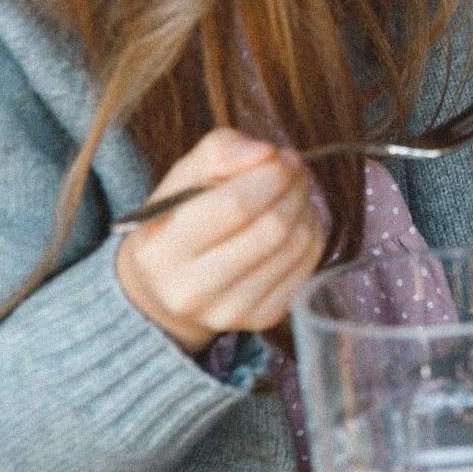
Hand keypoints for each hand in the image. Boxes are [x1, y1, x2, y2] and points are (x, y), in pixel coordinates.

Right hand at [114, 129, 324, 353]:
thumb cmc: (176, 224)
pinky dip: (310, 234)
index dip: (268, 174)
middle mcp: (192, 291)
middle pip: (272, 227)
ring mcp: (229, 311)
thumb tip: (261, 152)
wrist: (164, 291)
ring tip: (291, 193)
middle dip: (292, 187)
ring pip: (296, 245)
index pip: (234, 205)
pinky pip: (308, 266)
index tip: (277, 156)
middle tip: (292, 170)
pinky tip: (292, 223)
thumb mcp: (179, 181)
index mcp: (162, 252)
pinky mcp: (261, 319)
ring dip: (304, 207)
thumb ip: (217, 152)